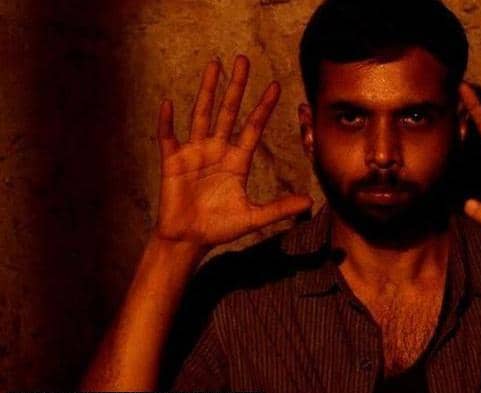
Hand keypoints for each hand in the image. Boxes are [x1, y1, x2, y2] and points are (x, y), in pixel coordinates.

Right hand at [153, 55, 312, 247]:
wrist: (189, 240)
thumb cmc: (220, 227)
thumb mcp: (254, 218)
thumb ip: (279, 208)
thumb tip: (309, 203)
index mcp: (237, 161)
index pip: (253, 127)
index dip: (263, 107)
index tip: (275, 86)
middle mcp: (217, 150)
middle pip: (229, 111)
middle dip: (236, 86)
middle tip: (243, 60)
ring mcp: (194, 153)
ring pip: (202, 115)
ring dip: (207, 90)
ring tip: (214, 65)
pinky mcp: (173, 162)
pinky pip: (168, 137)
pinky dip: (167, 122)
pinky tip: (168, 104)